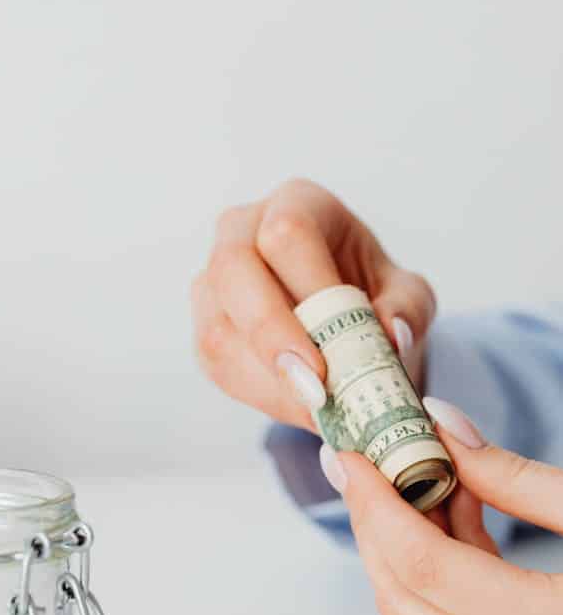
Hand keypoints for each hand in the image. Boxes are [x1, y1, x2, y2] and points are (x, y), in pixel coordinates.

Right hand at [191, 178, 435, 432]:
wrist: (345, 320)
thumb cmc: (372, 295)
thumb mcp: (406, 296)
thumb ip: (406, 309)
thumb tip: (391, 334)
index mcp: (297, 204)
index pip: (287, 233)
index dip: (307, 290)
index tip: (333, 341)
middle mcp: (242, 231)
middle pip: (233, 269)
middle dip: (271, 334)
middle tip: (313, 390)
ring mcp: (214, 279)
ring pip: (218, 327)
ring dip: (268, 380)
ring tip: (319, 410)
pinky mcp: (207, 326)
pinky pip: (217, 363)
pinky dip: (260, 395)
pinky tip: (299, 407)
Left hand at [320, 397, 562, 614]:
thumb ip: (521, 478)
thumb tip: (442, 428)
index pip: (425, 569)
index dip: (375, 506)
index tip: (350, 454)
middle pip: (407, 604)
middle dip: (373, 528)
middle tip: (359, 461)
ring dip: (409, 543)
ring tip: (421, 468)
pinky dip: (448, 564)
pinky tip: (460, 505)